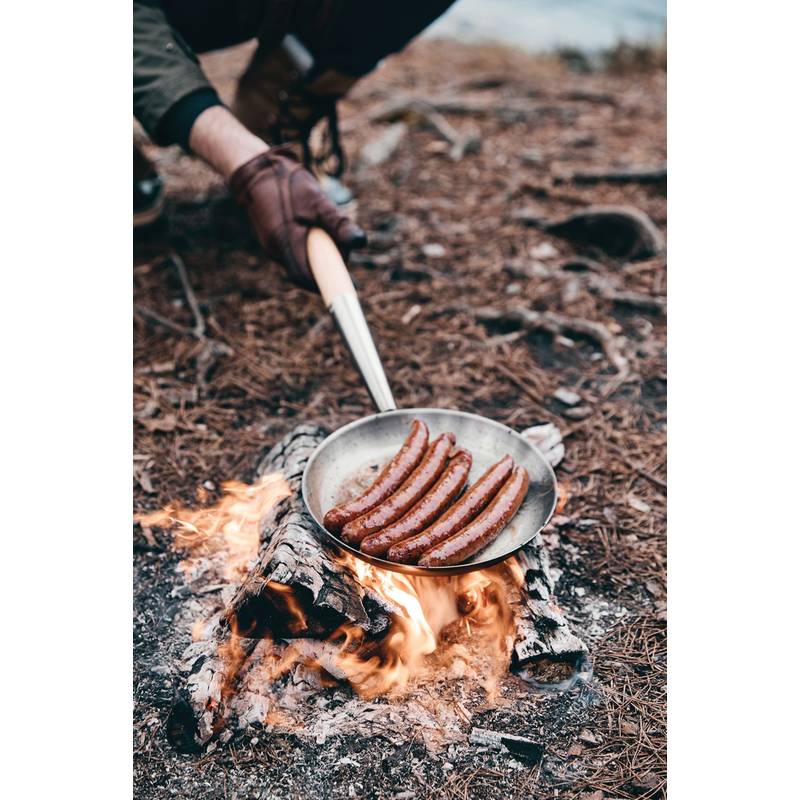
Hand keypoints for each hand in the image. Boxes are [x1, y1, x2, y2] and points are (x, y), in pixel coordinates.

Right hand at [229, 145, 365, 290]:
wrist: (255, 169)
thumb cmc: (287, 182)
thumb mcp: (317, 200)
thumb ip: (339, 224)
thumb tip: (361, 243)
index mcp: (285, 243)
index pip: (306, 278)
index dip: (328, 286)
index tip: (348, 288)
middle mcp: (275, 250)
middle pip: (305, 272)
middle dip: (327, 266)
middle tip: (344, 248)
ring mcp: (271, 246)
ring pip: (300, 261)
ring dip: (318, 256)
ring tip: (328, 233)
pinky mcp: (272, 240)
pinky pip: (293, 252)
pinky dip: (308, 248)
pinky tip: (313, 230)